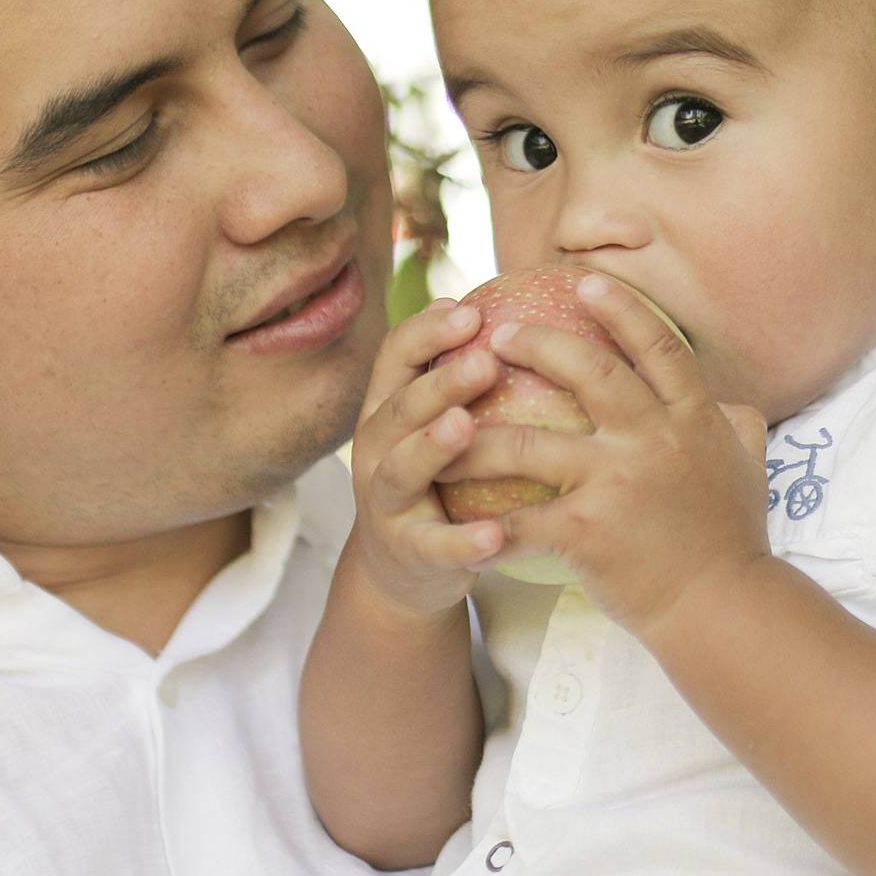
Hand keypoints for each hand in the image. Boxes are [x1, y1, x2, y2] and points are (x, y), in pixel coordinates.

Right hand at [346, 298, 508, 615]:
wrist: (401, 570)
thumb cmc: (436, 478)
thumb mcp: (434, 423)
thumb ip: (457, 374)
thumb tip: (499, 305)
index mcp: (388, 408)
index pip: (397, 357)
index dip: (428, 332)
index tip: (470, 311)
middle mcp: (376, 448)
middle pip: (400, 408)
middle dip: (438, 383)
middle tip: (483, 362)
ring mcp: (386, 501)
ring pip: (403, 468)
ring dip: (432, 446)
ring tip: (465, 427)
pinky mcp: (407, 552)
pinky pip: (434, 546)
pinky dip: (462, 541)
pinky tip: (495, 535)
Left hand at [450, 273, 769, 635]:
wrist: (724, 609)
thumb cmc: (732, 542)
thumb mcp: (747, 470)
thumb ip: (737, 428)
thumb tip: (733, 402)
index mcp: (693, 419)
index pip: (657, 346)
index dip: (621, 309)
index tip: (586, 281)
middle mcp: (655, 440)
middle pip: (588, 371)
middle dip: (537, 344)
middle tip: (499, 332)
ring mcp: (618, 482)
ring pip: (527, 443)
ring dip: (477, 434)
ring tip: (444, 425)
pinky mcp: (587, 530)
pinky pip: (521, 520)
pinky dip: (486, 526)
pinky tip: (458, 525)